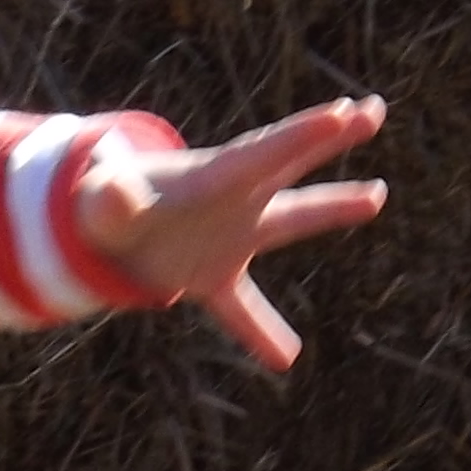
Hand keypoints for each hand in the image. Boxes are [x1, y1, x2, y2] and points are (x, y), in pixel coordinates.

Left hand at [75, 97, 388, 371]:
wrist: (94, 232)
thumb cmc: (100, 204)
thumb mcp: (101, 202)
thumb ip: (110, 199)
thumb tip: (115, 195)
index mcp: (210, 179)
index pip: (265, 153)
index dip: (305, 135)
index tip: (346, 112)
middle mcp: (231, 201)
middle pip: (289, 167)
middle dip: (330, 136)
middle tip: (372, 111)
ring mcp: (229, 237)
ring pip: (289, 222)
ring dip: (333, 208)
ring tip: (376, 195)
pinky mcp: (212, 276)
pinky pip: (243, 310)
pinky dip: (262, 333)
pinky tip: (286, 359)